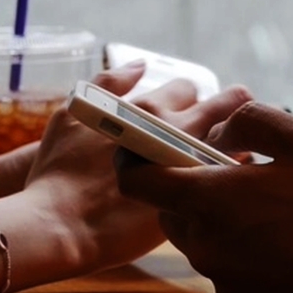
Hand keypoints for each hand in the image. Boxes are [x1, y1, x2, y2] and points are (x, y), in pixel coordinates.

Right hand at [25, 62, 252, 275]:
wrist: (61, 228)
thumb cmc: (58, 173)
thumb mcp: (73, 116)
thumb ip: (109, 84)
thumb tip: (141, 64)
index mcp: (150, 107)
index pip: (187, 87)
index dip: (186, 99)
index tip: (181, 113)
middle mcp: (178, 130)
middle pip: (225, 106)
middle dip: (228, 110)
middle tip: (224, 125)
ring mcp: (193, 165)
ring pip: (234, 143)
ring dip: (229, 146)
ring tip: (218, 161)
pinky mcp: (198, 200)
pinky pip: (228, 182)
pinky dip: (226, 180)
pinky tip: (214, 190)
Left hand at [115, 102, 292, 292]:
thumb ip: (250, 121)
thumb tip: (219, 130)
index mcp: (207, 201)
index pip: (136, 181)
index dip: (134, 157)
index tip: (151, 143)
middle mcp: (204, 245)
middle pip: (169, 208)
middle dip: (189, 184)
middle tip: (235, 167)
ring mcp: (223, 278)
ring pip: (199, 236)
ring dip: (217, 214)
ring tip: (269, 199)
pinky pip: (227, 263)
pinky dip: (241, 244)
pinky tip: (285, 235)